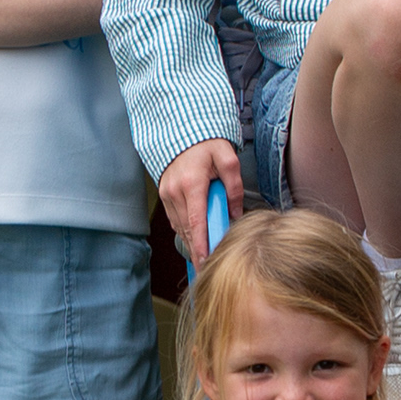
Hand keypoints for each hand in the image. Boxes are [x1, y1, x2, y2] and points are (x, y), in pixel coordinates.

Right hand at [160, 138, 244, 263]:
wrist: (183, 131)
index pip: (196, 222)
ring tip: (203, 258)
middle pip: (187, 229)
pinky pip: (175, 219)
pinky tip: (194, 239)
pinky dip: (185, 230)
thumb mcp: (228, 159)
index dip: (200, 244)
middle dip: (197, 251)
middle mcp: (175, 191)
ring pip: (180, 226)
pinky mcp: (164, 194)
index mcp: (192, 184)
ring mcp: (167, 193)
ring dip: (191, 242)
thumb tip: (236, 212)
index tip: (205, 261)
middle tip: (207, 268)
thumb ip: (234, 186)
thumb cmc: (207, 144)